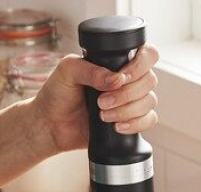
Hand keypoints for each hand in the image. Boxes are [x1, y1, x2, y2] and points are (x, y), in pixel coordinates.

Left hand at [31, 45, 159, 152]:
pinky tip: (117, 126)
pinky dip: (136, 124)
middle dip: (127, 93)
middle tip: (101, 101)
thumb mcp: (68, 71)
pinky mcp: (130, 121)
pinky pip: (149, 121)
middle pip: (150, 80)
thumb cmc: (57, 95)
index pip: (147, 55)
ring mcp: (130, 101)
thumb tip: (116, 79)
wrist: (50, 125)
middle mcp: (127, 80)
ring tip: (103, 115)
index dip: (140, 65)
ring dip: (127, 110)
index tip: (121, 76)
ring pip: (150, 102)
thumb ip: (90, 70)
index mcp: (115, 62)